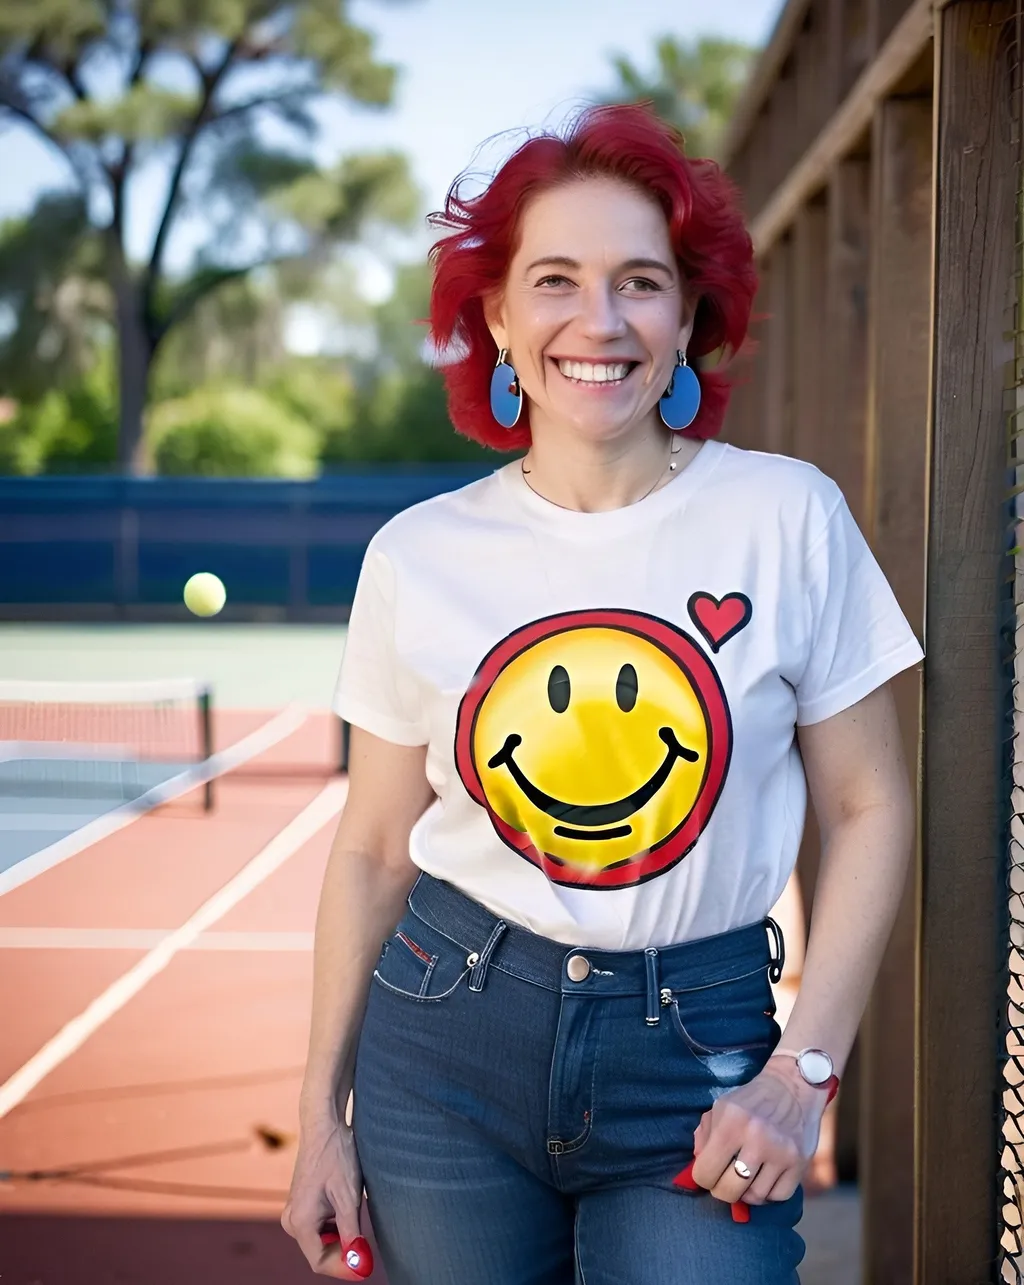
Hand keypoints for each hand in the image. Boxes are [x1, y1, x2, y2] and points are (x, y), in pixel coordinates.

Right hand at [281, 1113, 367, 1278]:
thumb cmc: (336, 1156)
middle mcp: (292, 1221)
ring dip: (342, 1236)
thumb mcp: (348, 1197)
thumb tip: (358, 1263)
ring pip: (322, 1240)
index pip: (320, 1262)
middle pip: (320, 1253)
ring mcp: (295, 1212)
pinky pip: (320, 1227)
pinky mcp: (302, 1205)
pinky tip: (348, 1205)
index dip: (344, 1268)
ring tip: (357, 1212)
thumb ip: (351, 1233)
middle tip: (367, 1241)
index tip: (366, 1267)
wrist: (325, 1125)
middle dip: (344, 1251)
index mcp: (299, 1222)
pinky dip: (337, 1224)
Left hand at [688, 1057, 826, 1206]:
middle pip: (729, 1190)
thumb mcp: (720, 1108)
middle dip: (721, 1190)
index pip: (706, 1172)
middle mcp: (756, 1138)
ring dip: (746, 1193)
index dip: (702, 1178)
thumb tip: (698, 1167)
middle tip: (724, 1182)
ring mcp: (781, 1152)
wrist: (792, 1086)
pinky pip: (779, 1196)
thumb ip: (704, 1136)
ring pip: (755, 1197)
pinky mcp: (800, 1162)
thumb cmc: (750, 1100)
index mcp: (731, 1122)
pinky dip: (769, 1194)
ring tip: (745, 1180)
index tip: (707, 1174)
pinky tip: (764, 1180)